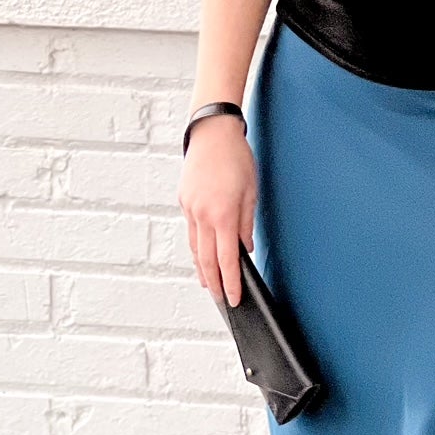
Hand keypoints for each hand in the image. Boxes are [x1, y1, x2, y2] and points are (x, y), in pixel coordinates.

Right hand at [178, 114, 255, 307]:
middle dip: (215, 283)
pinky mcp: (184, 201)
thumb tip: (245, 249)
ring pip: (195, 248)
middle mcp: (202, 215)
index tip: (235, 298)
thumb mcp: (250, 193)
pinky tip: (202, 256)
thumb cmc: (236, 159)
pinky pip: (191, 231)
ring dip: (203, 269)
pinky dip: (197, 248)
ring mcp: (189, 209)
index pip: (227, 259)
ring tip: (210, 285)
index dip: (231, 282)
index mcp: (222, 215)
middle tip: (222, 300)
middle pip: (207, 260)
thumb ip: (246, 224)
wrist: (211, 133)